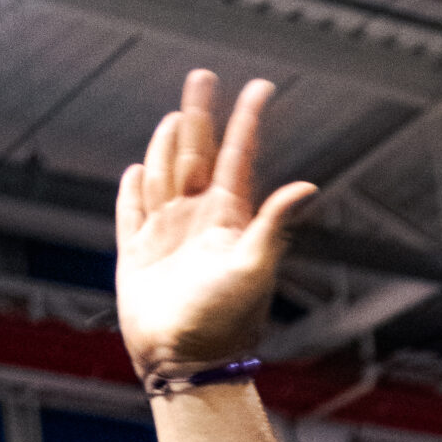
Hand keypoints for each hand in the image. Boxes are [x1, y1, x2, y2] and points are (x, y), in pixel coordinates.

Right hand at [116, 70, 313, 380]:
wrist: (187, 364)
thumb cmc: (226, 322)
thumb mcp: (255, 268)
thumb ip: (275, 224)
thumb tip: (308, 186)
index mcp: (229, 222)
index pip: (239, 158)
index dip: (248, 122)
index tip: (261, 88)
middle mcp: (200, 223)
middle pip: (197, 154)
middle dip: (200, 116)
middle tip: (203, 77)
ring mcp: (168, 237)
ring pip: (165, 174)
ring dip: (168, 143)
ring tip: (176, 115)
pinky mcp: (138, 256)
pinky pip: (133, 213)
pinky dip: (133, 190)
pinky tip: (137, 171)